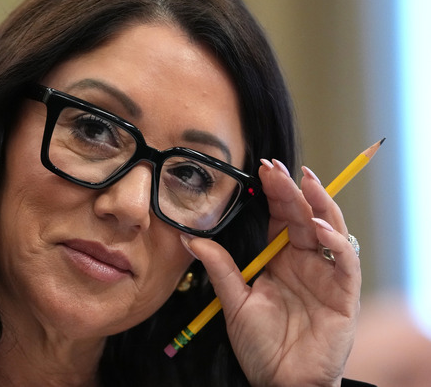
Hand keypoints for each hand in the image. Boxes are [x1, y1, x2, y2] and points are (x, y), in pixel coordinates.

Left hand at [187, 159, 360, 386]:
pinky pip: (345, 262)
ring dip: (319, 204)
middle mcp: (305, 262)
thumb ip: (219, 268)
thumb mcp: (234, 301)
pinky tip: (317, 228)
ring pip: (330, 229)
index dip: (274, 192)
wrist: (280, 382)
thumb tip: (189, 238)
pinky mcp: (344, 295)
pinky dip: (334, 243)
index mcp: (281, 259)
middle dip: (291, 189)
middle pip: (303, 216)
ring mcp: (327, 276)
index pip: (281, 217)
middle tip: (276, 167)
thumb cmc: (261, 345)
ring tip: (304, 181)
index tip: (261, 168)